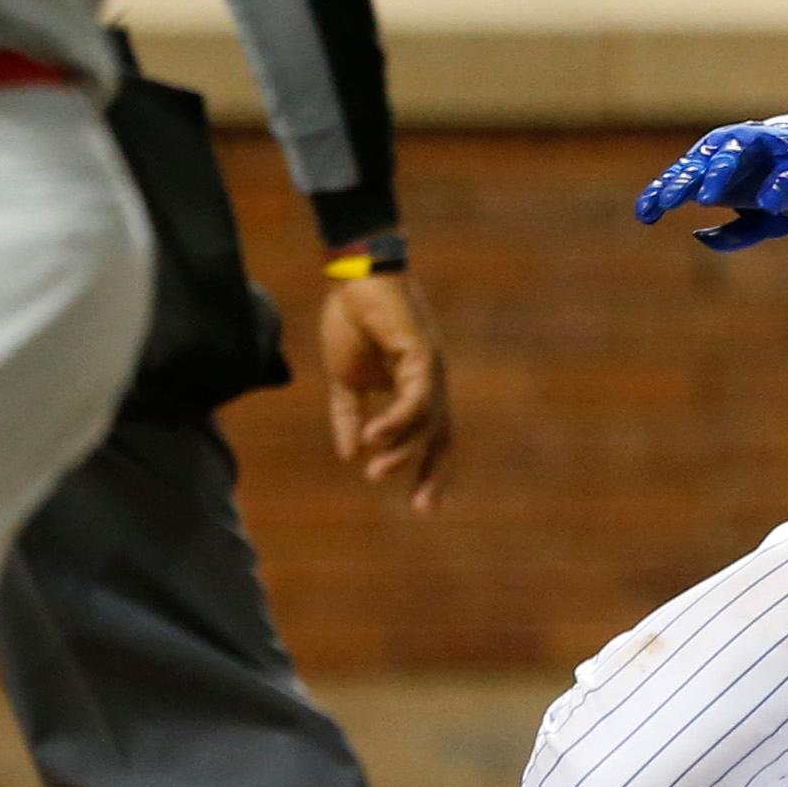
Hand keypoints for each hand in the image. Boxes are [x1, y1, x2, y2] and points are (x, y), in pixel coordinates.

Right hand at [319, 270, 451, 510]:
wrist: (353, 278)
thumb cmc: (352, 321)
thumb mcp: (345, 381)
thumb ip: (348, 416)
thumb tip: (347, 455)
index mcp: (415, 389)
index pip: (431, 438)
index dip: (430, 470)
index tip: (423, 506)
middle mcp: (430, 383)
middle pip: (442, 437)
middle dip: (435, 473)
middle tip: (422, 508)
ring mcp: (430, 370)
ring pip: (427, 423)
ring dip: (403, 451)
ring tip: (376, 473)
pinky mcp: (423, 355)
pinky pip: (416, 397)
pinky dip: (396, 420)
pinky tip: (373, 437)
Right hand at [636, 115, 787, 251]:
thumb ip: (786, 191)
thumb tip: (765, 203)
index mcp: (748, 140)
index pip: (729, 158)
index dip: (716, 178)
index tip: (706, 201)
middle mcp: (721, 146)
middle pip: (698, 164)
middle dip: (684, 183)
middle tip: (671, 202)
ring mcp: (707, 160)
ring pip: (680, 173)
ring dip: (664, 191)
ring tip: (648, 213)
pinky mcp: (698, 175)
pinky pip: (673, 184)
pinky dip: (658, 197)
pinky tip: (644, 215)